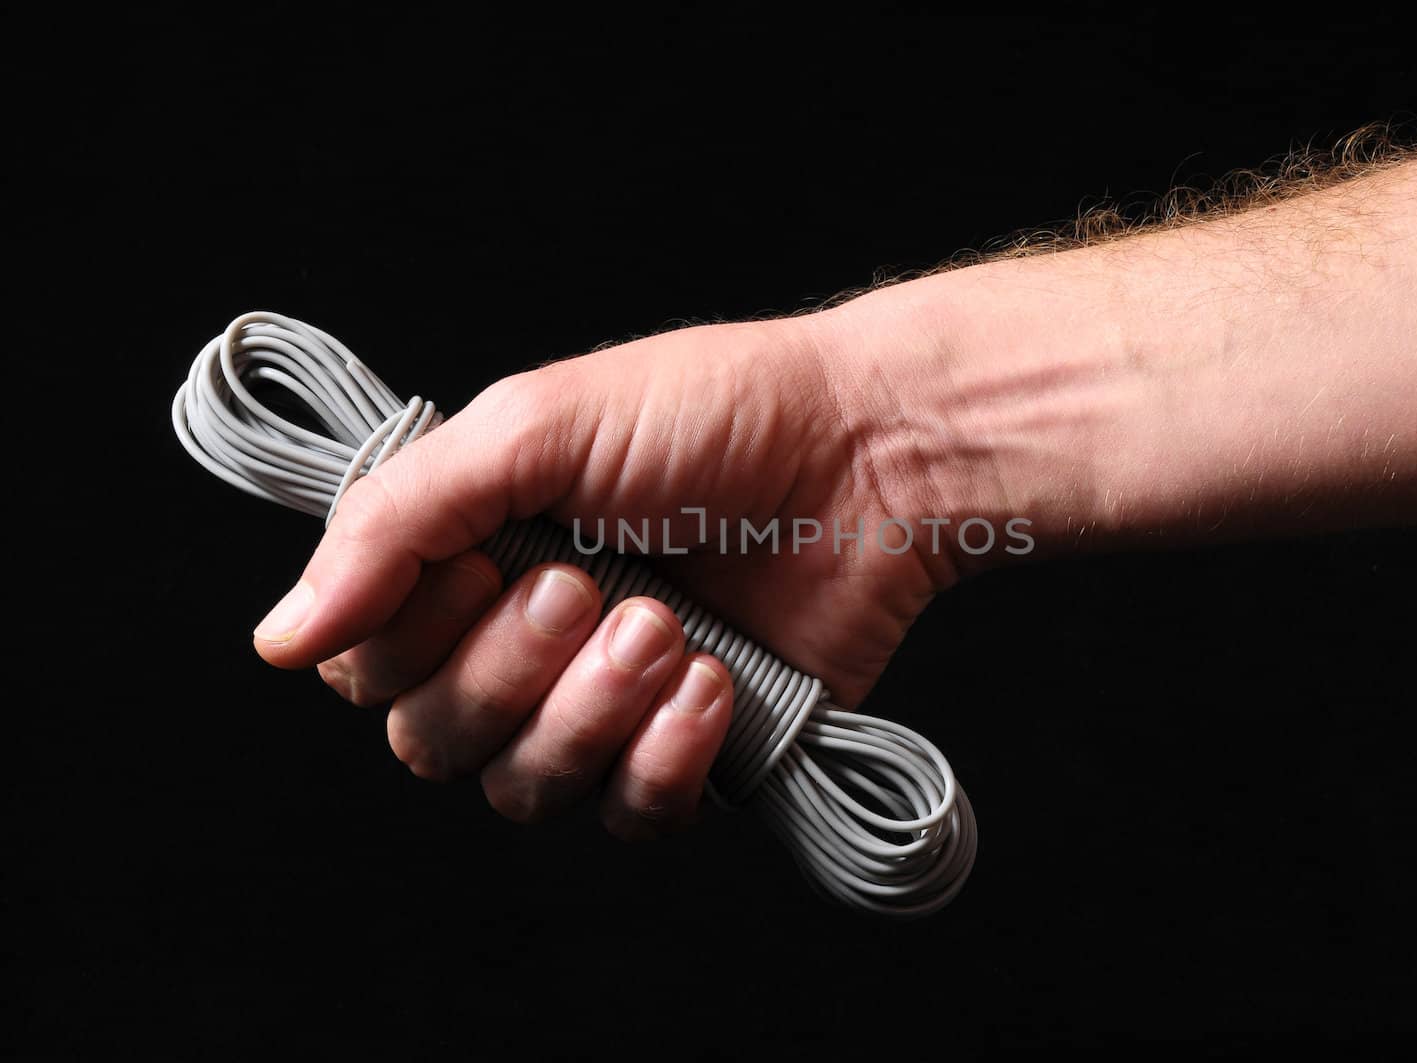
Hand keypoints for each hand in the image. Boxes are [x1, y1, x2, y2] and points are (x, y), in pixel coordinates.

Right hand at [249, 312, 965, 839]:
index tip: (487, 561)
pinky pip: (629, 815)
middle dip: (510, 668)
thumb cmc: (711, 414)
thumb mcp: (533, 428)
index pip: (364, 663)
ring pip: (522, 789)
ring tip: (668, 625)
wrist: (869, 454)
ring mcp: (603, 705)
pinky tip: (711, 683)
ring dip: (589, 709)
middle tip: (590, 586)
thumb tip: (280, 638)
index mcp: (468, 560)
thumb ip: (397, 524)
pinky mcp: (686, 753)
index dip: (406, 635)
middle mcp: (522, 643)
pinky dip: (663, 756)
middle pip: (432, 739)